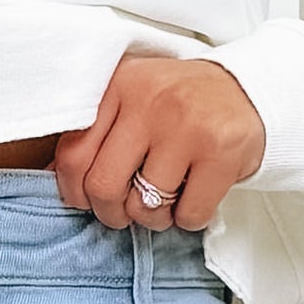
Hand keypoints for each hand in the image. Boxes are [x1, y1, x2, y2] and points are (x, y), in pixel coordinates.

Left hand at [54, 55, 265, 230]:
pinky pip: (188, 215)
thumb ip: (95, 131)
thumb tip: (52, 176)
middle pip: (103, 187)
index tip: (88, 199)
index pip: (73, 155)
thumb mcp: (134, 100)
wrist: (250, 90)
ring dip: (154, 218)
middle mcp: (149, 101)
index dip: (76, 191)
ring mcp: (186, 126)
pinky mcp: (220, 152)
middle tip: (126, 211)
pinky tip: (194, 197)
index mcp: (120, 85)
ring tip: (167, 199)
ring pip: (145, 207)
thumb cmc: (181, 104)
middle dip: (112, 213)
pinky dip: (188, 218)